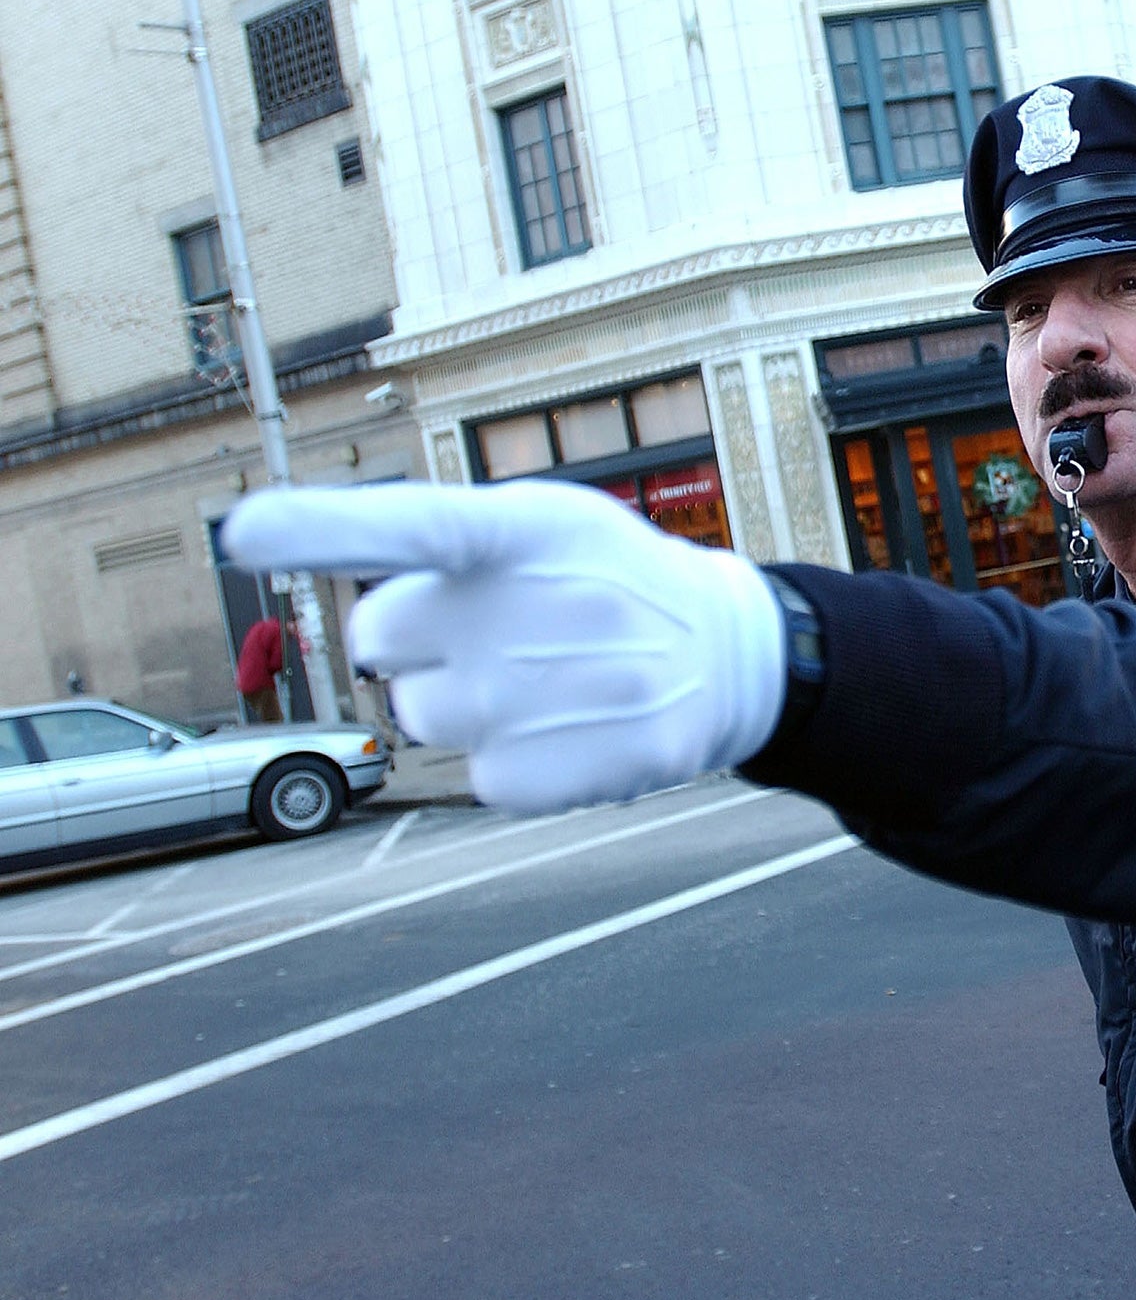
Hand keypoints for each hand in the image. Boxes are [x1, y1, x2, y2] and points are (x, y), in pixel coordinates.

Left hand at [222, 481, 786, 813]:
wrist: (731, 655)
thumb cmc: (608, 581)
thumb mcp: (549, 524)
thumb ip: (446, 539)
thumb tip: (344, 605)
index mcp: (527, 530)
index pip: (409, 526)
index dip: (320, 529)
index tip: (240, 532)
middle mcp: (538, 609)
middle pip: (381, 639)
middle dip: (420, 638)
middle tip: (502, 630)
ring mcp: (554, 695)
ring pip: (424, 715)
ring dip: (465, 702)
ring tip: (547, 680)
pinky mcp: (566, 769)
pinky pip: (481, 775)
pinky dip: (514, 759)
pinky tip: (570, 727)